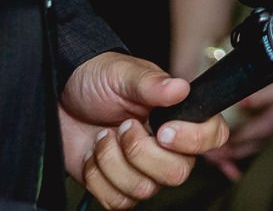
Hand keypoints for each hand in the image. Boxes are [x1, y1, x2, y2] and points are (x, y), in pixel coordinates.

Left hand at [59, 51, 228, 209]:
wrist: (60, 96)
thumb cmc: (97, 79)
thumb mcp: (123, 73)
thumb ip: (152, 83)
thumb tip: (180, 88)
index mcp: (179, 115)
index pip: (212, 137)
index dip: (193, 140)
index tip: (163, 130)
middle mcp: (167, 147)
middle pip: (177, 173)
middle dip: (141, 153)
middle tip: (123, 126)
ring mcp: (142, 169)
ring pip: (144, 189)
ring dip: (113, 161)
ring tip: (102, 135)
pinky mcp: (116, 186)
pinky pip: (117, 200)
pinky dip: (97, 177)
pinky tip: (92, 154)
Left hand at [202, 67, 272, 181]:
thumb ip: (258, 97)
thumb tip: (240, 101)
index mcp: (265, 127)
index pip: (237, 141)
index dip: (221, 145)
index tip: (207, 147)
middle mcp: (267, 136)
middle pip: (240, 151)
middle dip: (223, 154)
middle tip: (207, 155)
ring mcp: (272, 136)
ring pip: (247, 151)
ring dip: (232, 154)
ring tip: (219, 157)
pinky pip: (254, 147)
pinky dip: (243, 151)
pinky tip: (241, 154)